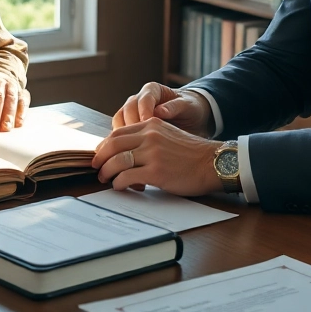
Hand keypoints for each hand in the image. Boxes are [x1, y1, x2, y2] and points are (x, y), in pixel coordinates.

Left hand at [91, 118, 222, 195]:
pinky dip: (119, 183)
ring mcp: (153, 154)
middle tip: (97, 168)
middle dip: (101, 158)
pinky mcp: (156, 172)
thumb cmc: (191, 154)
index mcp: (151, 125)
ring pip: (117, 161)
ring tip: (106, 179)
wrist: (212, 163)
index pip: (118, 133)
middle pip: (113, 145)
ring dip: (107, 172)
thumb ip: (148, 138)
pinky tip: (120, 186)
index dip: (104, 145)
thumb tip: (125, 151)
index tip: (101, 155)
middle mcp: (150, 136)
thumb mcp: (168, 135)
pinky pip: (127, 177)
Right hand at [114, 82, 213, 136]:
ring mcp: (133, 111)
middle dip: (131, 124)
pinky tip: (128, 150)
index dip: (144, 111)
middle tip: (138, 138)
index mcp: (153, 89)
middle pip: (128, 109)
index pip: (144, 99)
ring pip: (120, 119)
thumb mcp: (187, 106)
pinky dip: (122, 140)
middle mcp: (139, 98)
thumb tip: (160, 111)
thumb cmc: (190, 108)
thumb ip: (175, 107)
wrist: (190, 117)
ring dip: (122, 133)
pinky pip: (120, 130)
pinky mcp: (130, 124)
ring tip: (132, 146)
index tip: (147, 123)